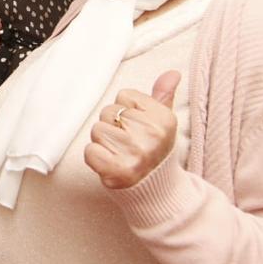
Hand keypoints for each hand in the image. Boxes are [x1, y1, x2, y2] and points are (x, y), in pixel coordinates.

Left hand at [83, 71, 180, 189]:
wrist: (156, 191)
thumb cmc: (154, 151)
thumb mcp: (163, 123)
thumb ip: (164, 96)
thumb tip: (172, 73)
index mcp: (163, 119)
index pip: (124, 96)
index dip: (126, 111)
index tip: (138, 128)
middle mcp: (152, 134)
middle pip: (108, 111)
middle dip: (113, 126)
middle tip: (128, 144)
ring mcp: (135, 153)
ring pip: (97, 129)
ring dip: (103, 143)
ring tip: (120, 154)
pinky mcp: (118, 170)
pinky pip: (89, 150)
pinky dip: (95, 158)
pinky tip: (110, 164)